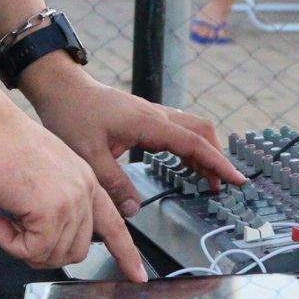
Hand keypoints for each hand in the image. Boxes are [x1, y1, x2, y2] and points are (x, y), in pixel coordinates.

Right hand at [0, 101, 137, 278]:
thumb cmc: (3, 144)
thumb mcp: (43, 174)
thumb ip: (57, 203)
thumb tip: (49, 236)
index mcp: (86, 180)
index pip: (115, 224)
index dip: (126, 253)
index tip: (136, 275)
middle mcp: (84, 190)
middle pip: (78, 251)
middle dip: (44, 253)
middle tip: (18, 235)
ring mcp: (70, 200)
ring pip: (55, 255)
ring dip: (24, 248)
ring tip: (7, 221)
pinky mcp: (50, 210)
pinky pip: (34, 251)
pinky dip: (10, 244)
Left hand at [23, 66, 244, 247]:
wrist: (62, 88)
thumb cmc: (72, 115)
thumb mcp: (88, 155)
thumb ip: (113, 183)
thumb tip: (135, 210)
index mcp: (148, 123)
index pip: (193, 142)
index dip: (217, 162)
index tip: (236, 179)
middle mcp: (156, 115)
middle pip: (201, 130)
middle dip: (217, 157)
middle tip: (224, 186)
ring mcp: (152, 114)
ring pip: (191, 129)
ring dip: (204, 152)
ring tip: (208, 181)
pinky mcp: (145, 117)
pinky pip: (177, 131)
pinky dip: (189, 148)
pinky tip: (185, 165)